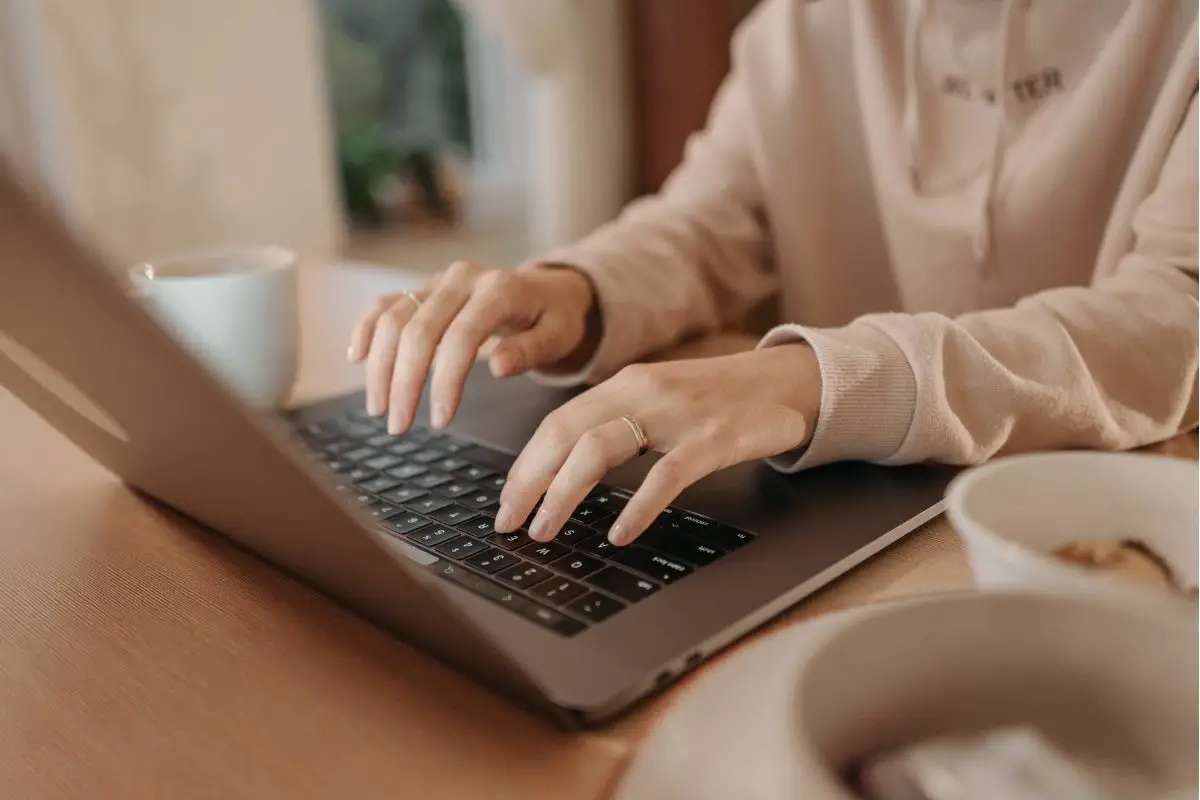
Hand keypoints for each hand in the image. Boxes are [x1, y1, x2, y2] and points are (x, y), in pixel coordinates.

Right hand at [347, 261, 596, 432]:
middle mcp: (462, 279)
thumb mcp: (558, 336)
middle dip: (403, 382)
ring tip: (379, 408)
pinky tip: (356, 358)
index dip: (446, 381)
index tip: (440, 420)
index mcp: (499, 289)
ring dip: (380, 366)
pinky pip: (384, 304)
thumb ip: (531, 350)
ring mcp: (437, 280)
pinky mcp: (421, 288)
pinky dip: (366, 329)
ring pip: (393, 318)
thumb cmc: (554, 318)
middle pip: (418, 330)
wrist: (547, 290)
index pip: (462, 337)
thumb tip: (498, 366)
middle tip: (399, 425)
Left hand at [494, 344, 822, 545]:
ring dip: (563, 494)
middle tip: (509, 524)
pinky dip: (637, 506)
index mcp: (626, 384)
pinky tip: (620, 533)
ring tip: (546, 530)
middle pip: (565, 434)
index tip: (505, 502)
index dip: (525, 465)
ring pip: (600, 448)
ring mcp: (678, 413)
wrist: (791, 381)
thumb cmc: (721, 400)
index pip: (557, 423)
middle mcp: (644, 392)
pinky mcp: (715, 437)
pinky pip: (666, 474)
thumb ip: (619, 425)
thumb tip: (566, 473)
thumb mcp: (661, 402)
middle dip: (528, 482)